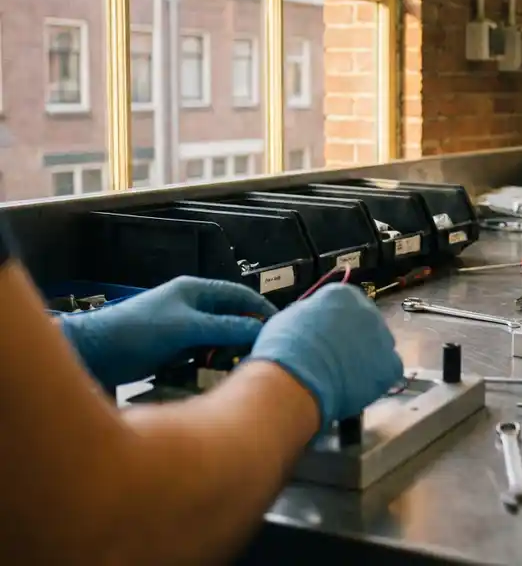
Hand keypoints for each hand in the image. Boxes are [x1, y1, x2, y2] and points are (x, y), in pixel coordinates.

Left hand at [59, 276, 272, 390]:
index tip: (280, 328)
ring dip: (228, 354)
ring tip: (239, 369)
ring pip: (218, 342)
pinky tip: (216, 377)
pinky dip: (211, 366)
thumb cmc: (135, 331)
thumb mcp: (186, 327)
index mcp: (195, 292)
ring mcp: (182, 331)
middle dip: (246, 336)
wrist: (94, 354)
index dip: (261, 309)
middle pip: (231, 320)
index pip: (240, 295)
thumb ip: (224, 327)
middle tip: (261, 354)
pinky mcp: (174, 352)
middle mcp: (192, 309)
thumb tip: (259, 329)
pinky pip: (202, 358)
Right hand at [248, 283, 402, 431]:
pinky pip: (388, 370)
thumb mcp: (291, 318)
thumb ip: (310, 316)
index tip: (329, 337)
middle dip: (355, 339)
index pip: (347, 305)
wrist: (297, 377)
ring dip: (368, 357)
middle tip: (338, 358)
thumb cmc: (285, 347)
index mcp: (343, 294)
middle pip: (367, 324)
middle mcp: (368, 310)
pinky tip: (359, 387)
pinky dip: (377, 379)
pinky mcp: (390, 365)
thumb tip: (313, 323)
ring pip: (380, 346)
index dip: (337, 324)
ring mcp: (383, 337)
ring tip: (347, 375)